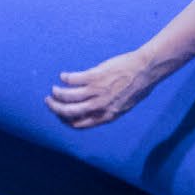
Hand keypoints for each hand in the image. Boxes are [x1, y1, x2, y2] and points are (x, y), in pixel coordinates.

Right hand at [47, 49, 167, 128]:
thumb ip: (107, 109)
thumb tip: (92, 110)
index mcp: (106, 116)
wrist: (145, 70)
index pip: (78, 124)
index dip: (65, 121)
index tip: (60, 114)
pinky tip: (63, 76)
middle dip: (55, 108)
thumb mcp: (123, 105)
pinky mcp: (94, 76)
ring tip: (54, 90)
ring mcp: (96, 91)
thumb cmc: (137, 87)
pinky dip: (65, 78)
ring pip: (68, 96)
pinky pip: (73, 80)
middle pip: (69, 112)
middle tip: (49, 102)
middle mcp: (99, 106)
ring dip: (57, 93)